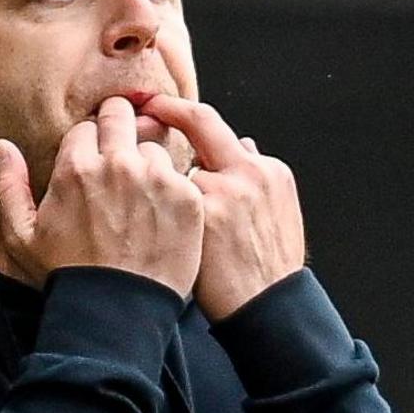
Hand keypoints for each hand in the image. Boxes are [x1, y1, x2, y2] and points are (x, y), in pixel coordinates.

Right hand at [0, 96, 204, 297]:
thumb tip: (2, 146)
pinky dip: (171, 188)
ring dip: (146, 161)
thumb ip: (8, 186)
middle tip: (118, 152)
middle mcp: (118, 164)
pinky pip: (180, 174)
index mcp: (77, 168)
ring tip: (139, 195)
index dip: (87, 143)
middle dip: (117, 126)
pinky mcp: (187, 198)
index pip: (86, 127)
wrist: (116, 313)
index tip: (91, 161)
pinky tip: (159, 214)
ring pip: (153, 145)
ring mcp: (157, 179)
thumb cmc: (67, 276)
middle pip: (121, 115)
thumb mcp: (22, 237)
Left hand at [140, 95, 305, 319]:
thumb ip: (254, 175)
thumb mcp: (277, 210)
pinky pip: (166, 200)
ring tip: (151, 205)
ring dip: (162, 182)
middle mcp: (248, 173)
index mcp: (267, 169)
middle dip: (164, 112)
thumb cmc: (269, 267)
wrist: (270, 308)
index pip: (215, 126)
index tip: (156, 104)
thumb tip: (241, 143)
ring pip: (177, 169)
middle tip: (136, 111)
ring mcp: (224, 192)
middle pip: (199, 124)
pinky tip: (150, 229)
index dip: (180, 110)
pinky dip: (155, 209)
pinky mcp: (203, 215)